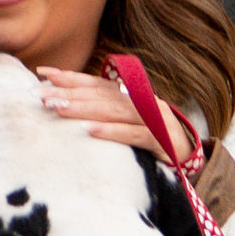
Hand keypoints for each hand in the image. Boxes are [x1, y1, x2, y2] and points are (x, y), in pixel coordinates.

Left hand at [34, 65, 194, 166]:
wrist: (192, 162)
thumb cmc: (153, 144)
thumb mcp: (128, 126)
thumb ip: (105, 114)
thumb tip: (66, 108)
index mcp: (132, 96)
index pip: (97, 83)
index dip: (71, 77)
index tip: (43, 73)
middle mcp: (142, 101)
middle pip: (102, 94)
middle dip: (70, 93)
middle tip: (42, 96)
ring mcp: (154, 118)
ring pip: (114, 110)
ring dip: (85, 109)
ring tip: (59, 109)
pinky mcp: (162, 139)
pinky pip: (134, 134)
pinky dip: (112, 132)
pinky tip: (90, 131)